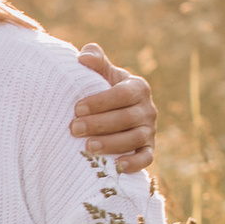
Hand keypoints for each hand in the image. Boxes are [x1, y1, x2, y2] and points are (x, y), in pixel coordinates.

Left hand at [69, 46, 157, 169]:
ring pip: (135, 138)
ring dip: (111, 144)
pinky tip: (117, 166)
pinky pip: (146, 158)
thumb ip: (95, 60)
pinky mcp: (148, 149)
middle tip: (74, 129)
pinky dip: (134, 163)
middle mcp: (148, 109)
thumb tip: (83, 57)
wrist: (114, 112)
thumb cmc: (103, 90)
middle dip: (99, 124)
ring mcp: (150, 131)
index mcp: (138, 88)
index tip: (77, 108)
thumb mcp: (101, 74)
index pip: (123, 94)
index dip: (101, 102)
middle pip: (127, 118)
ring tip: (88, 147)